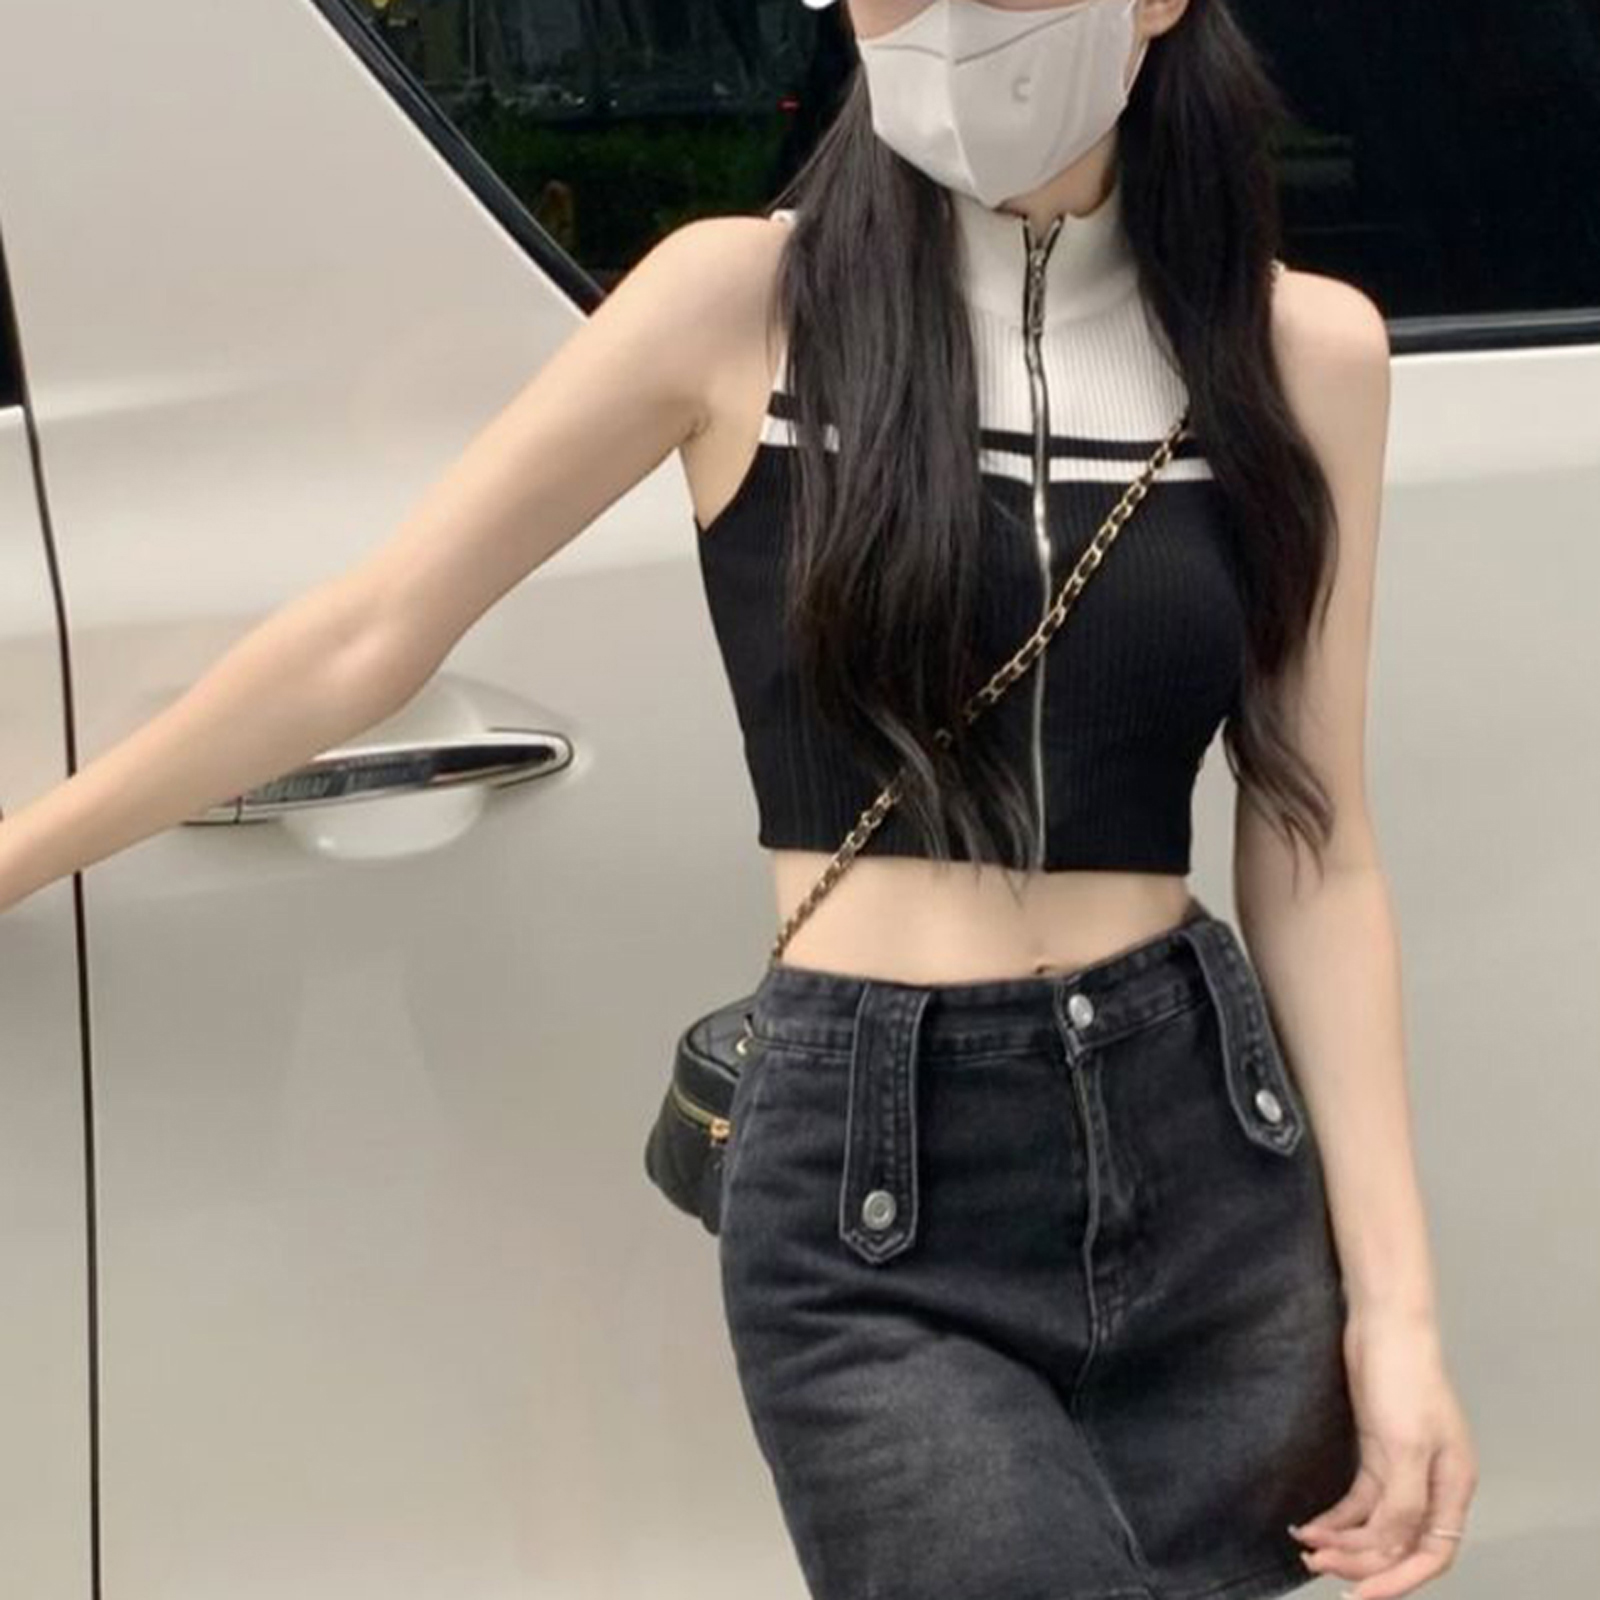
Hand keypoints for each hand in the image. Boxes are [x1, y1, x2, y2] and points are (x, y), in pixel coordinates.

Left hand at [1290, 1308, 1476, 1598]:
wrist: (1383, 1323)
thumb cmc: (1405, 1375)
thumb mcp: (1406, 1444)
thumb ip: (1404, 1502)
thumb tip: (1391, 1548)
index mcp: (1453, 1488)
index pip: (1431, 1554)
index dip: (1397, 1581)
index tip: (1359, 1595)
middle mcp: (1433, 1485)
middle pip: (1400, 1545)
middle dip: (1360, 1561)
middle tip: (1318, 1566)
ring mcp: (1404, 1469)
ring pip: (1377, 1525)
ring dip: (1344, 1541)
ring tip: (1307, 1547)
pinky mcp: (1378, 1451)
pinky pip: (1360, 1501)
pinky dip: (1337, 1516)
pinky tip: (1312, 1524)